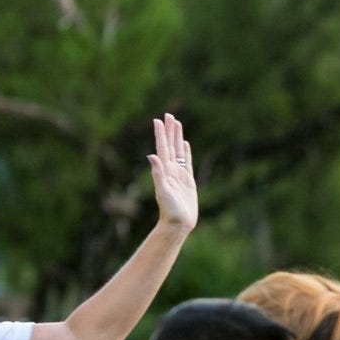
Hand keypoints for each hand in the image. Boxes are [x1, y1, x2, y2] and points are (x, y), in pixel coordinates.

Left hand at [147, 114, 197, 234]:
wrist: (178, 224)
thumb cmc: (170, 210)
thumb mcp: (162, 191)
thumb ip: (158, 174)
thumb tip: (152, 156)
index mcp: (165, 171)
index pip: (162, 148)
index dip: (161, 134)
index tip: (158, 120)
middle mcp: (171, 170)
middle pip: (170, 146)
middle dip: (170, 130)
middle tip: (169, 115)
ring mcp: (179, 175)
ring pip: (178, 151)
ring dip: (177, 137)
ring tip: (177, 124)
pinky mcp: (188, 181)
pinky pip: (187, 162)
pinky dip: (186, 152)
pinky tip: (185, 144)